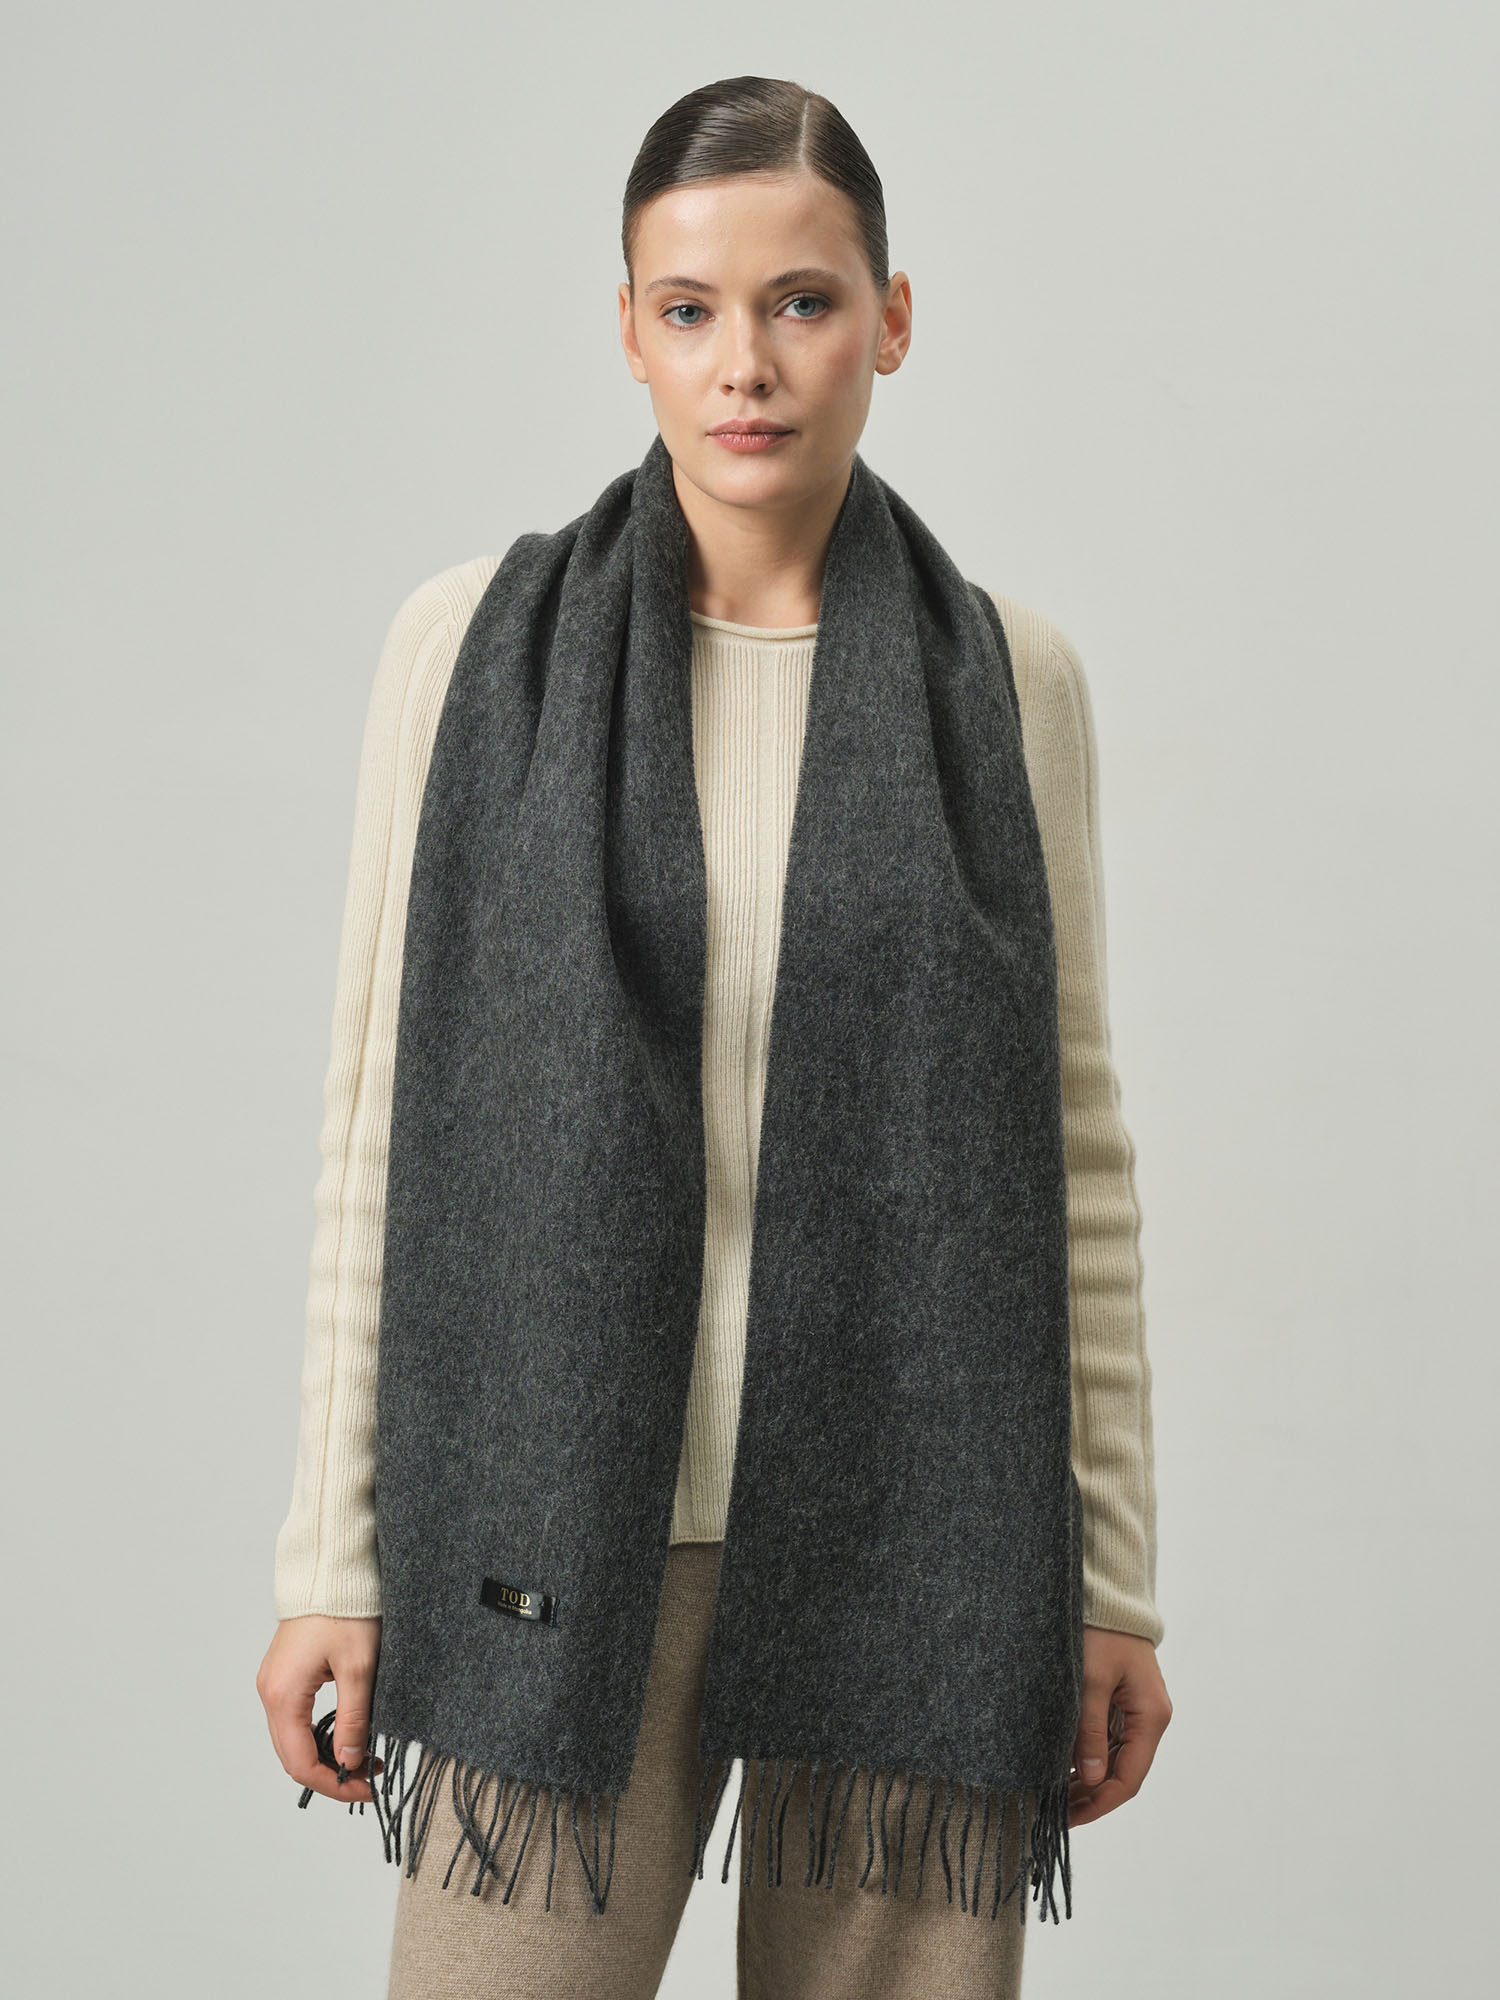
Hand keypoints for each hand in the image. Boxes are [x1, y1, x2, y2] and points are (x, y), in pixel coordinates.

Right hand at [257, 1614, 384, 1804]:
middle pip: (293, 1757)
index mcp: (283, 1696)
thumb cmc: (345, 1612)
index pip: (301, 1763)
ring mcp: (273, 1684)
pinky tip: (345, 1736)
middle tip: (369, 1778)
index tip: (366, 1789)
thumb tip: (350, 1763)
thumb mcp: (359, 1668)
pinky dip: (318, 1735)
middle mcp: (270, 1694)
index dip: (333, 1784)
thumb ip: (353, 1719)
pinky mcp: (283, 1676)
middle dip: (330, 1775)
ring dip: (325, 1756)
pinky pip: (295, 1720)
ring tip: (363, 1759)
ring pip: (293, 1740)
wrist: (330, 1571)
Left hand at [1068, 1624, 1171, 1827]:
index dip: (1100, 1804)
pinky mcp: (1122, 1704)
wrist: (1108, 1596)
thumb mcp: (1090, 1680)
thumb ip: (1090, 1731)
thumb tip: (1092, 1779)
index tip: (1068, 1818)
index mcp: (1151, 1717)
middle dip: (1091, 1798)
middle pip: (1122, 1774)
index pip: (1129, 1778)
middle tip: (1053, 1812)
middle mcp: (1149, 1719)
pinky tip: (1062, 1770)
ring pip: (1114, 1761)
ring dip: (1087, 1782)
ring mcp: (1136, 1712)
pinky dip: (1087, 1759)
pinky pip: (1107, 1742)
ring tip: (1052, 1796)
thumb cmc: (1101, 1632)